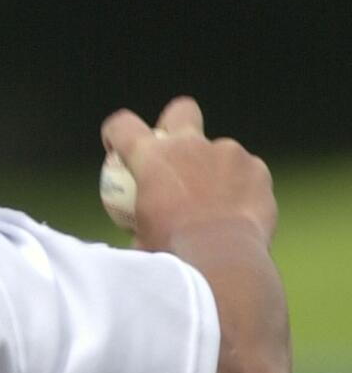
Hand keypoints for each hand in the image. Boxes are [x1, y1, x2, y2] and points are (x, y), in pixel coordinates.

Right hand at [100, 96, 275, 252]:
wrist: (223, 261)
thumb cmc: (175, 253)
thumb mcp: (142, 240)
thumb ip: (140, 224)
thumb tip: (137, 234)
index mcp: (151, 157)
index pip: (122, 124)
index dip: (116, 133)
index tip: (118, 150)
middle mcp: (188, 145)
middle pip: (181, 111)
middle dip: (177, 123)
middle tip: (177, 155)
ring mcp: (227, 152)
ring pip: (219, 152)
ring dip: (215, 170)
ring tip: (219, 205)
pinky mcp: (256, 168)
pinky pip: (247, 173)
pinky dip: (243, 188)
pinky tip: (241, 213)